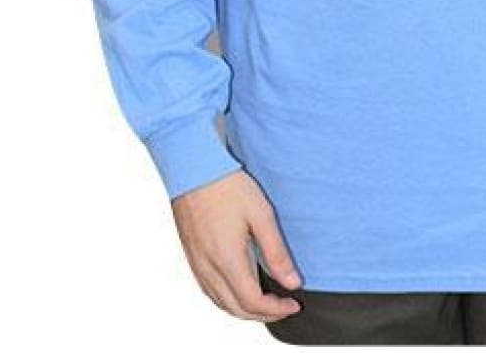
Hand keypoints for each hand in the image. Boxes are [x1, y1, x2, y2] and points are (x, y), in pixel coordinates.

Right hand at [172, 170, 301, 321]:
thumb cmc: (228, 187)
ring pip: (220, 303)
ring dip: (244, 310)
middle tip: (284, 307)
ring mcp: (197, 264)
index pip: (253, 302)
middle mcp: (208, 268)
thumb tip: (291, 281)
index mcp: (227, 260)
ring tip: (267, 303)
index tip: (294, 303)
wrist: (194, 170)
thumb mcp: (261, 215)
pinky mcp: (191, 257)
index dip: (276, 309)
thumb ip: (276, 252)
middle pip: (236, 309)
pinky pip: (209, 291)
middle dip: (263, 314)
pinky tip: (239, 290)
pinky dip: (227, 300)